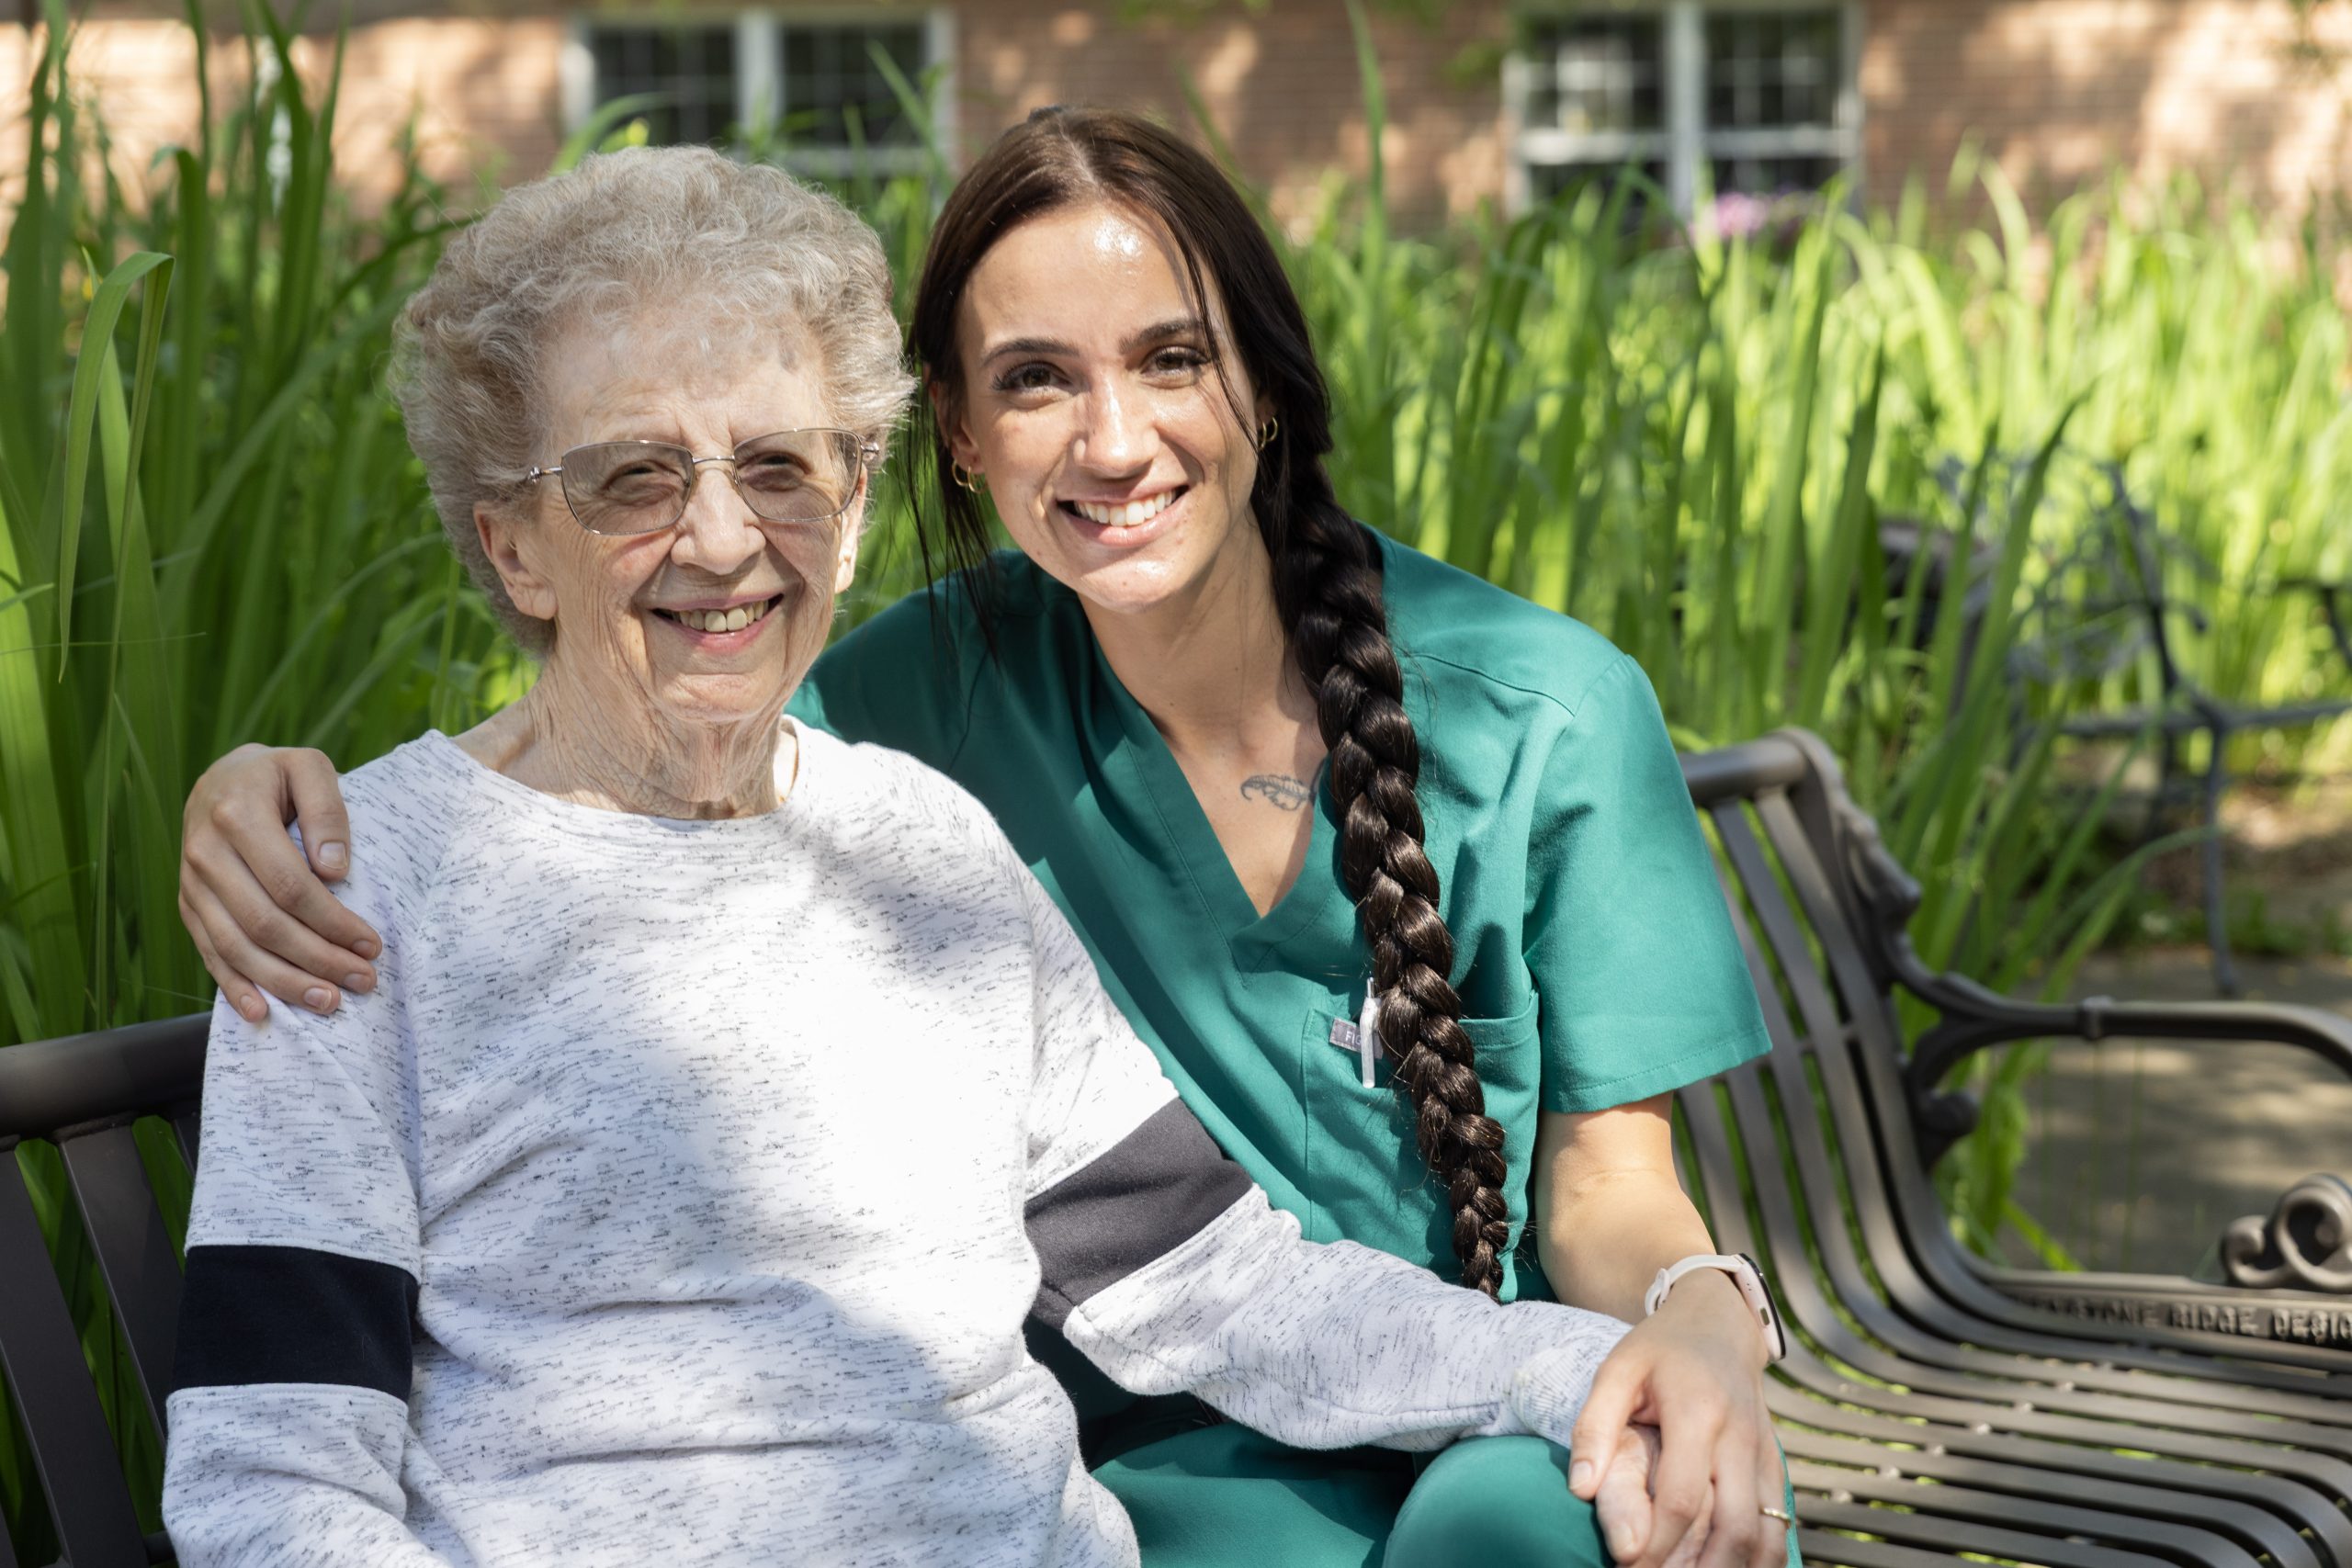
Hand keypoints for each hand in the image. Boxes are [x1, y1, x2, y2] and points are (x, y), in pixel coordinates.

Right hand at [179, 744, 376, 1019]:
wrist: (223, 779)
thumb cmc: (278, 777)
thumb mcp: (310, 767)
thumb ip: (327, 810)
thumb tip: (334, 869)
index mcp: (237, 816)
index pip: (290, 885)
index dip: (332, 921)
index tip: (372, 944)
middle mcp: (205, 853)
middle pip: (265, 923)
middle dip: (318, 959)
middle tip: (363, 981)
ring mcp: (191, 884)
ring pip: (236, 947)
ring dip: (284, 982)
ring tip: (328, 1002)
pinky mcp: (187, 905)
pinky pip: (208, 953)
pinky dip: (234, 986)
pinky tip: (261, 1013)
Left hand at [1568, 1272, 1785, 1567]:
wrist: (1720, 1323)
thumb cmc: (1659, 1349)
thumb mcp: (1616, 1371)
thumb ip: (1593, 1427)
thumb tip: (1580, 1489)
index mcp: (1697, 1412)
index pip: (1682, 1497)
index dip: (1657, 1543)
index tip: (1628, 1566)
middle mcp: (1740, 1437)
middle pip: (1734, 1526)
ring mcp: (1765, 1454)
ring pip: (1765, 1533)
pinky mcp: (1775, 1465)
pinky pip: (1778, 1524)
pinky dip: (1761, 1558)